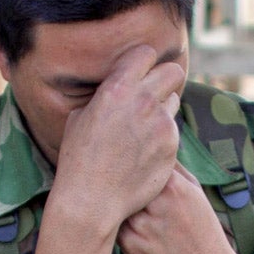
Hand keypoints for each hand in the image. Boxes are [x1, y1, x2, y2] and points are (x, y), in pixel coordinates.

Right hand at [48, 46, 185, 237]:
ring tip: (143, 130)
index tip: (141, 73)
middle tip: (155, 94)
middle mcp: (143, 100)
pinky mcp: (172, 147)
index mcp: (117, 87)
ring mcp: (162, 124)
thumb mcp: (80, 117)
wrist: (91, 200)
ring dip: (163, 109)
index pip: (146, 53)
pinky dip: (163, 138)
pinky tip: (145, 153)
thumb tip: (115, 86)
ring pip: (174, 101)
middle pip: (173, 71)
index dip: (144, 63)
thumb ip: (105, 96)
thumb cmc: (78, 159)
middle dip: (165, 79)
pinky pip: (174, 132)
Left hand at [118, 167, 248, 253]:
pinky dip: (121, 225)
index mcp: (173, 187)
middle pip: (125, 182)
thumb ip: (172, 168)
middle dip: (123, 182)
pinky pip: (115, 227)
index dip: (134, 162)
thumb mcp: (195, 191)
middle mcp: (155, 206)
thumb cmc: (203, 229)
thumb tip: (148, 146)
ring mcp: (140, 229)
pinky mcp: (130, 249)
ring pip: (116, 204)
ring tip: (138, 212)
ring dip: (120, 204)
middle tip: (125, 184)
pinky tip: (139, 230)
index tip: (130, 161)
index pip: (140, 162)